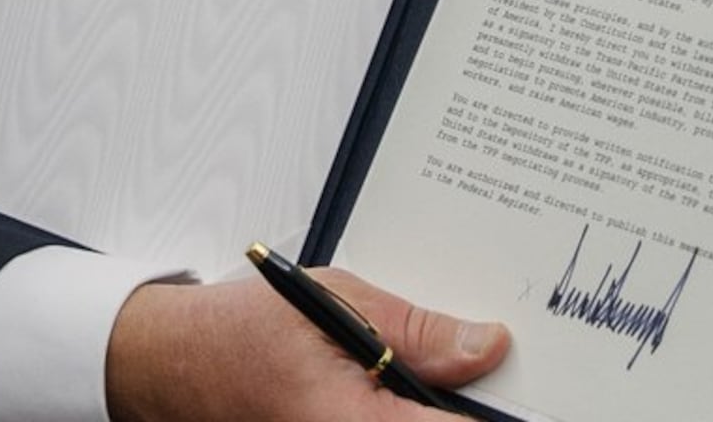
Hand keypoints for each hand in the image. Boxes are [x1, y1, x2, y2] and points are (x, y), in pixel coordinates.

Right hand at [105, 266, 507, 421]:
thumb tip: (488, 346)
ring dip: (440, 411)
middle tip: (495, 373)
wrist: (174, 367)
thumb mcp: (335, 301)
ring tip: (458, 378)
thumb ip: (417, 331)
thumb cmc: (238, 334)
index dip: (503, 415)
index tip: (538, 401)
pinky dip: (415, 414)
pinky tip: (421, 394)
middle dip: (474, 408)